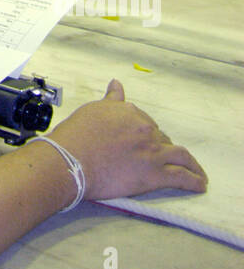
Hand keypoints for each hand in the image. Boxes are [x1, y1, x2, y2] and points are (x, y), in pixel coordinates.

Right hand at [51, 79, 207, 201]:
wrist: (70, 161)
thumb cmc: (75, 138)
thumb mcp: (92, 111)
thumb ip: (110, 100)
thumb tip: (116, 83)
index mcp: (129, 112)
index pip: (145, 121)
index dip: (147, 133)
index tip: (148, 141)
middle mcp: (144, 128)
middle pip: (162, 138)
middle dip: (164, 148)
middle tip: (165, 160)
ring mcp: (152, 151)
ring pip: (180, 155)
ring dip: (191, 164)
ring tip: (196, 172)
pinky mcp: (155, 174)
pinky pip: (181, 177)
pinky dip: (193, 181)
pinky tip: (200, 185)